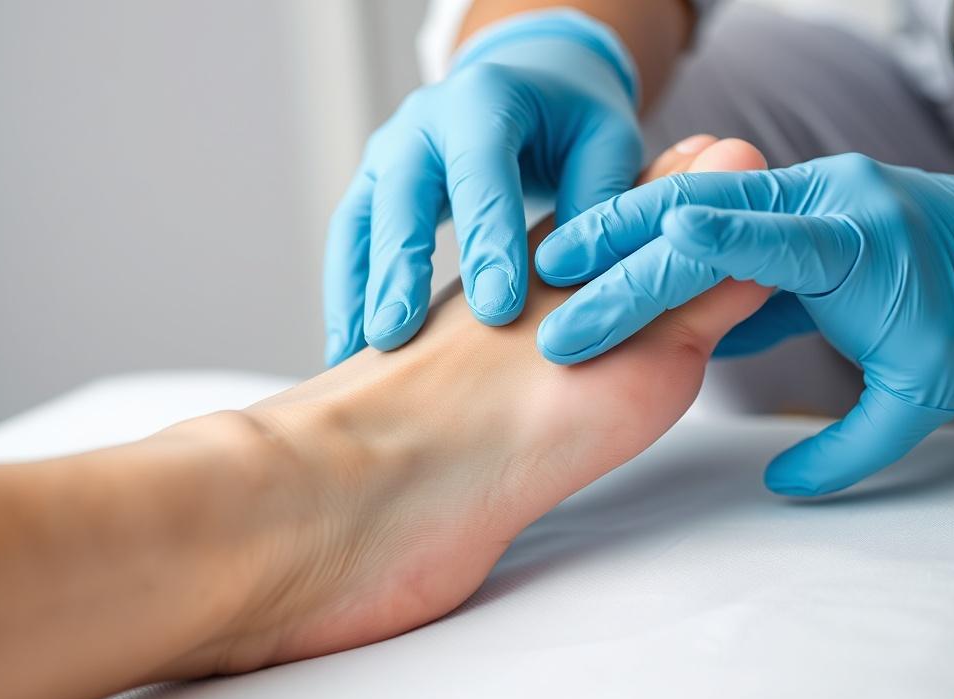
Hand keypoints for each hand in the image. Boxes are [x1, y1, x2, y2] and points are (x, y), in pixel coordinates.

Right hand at [323, 10, 641, 364]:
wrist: (532, 84)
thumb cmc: (573, 120)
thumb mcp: (607, 140)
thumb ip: (598, 198)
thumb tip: (574, 272)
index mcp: (485, 100)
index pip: (480, 174)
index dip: (487, 243)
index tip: (497, 312)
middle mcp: (423, 122)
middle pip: (401, 198)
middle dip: (399, 269)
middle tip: (397, 337)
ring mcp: (387, 154)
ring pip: (360, 224)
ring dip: (358, 292)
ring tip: (356, 360)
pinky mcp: (371, 188)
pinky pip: (349, 243)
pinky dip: (346, 296)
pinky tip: (350, 352)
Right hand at [534, 153, 953, 494]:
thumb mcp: (918, 397)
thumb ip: (850, 447)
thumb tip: (783, 486)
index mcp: (857, 246)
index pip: (773, 239)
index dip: (716, 240)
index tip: (662, 239)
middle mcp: (827, 199)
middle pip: (711, 203)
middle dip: (627, 233)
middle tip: (558, 265)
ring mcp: (804, 189)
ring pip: (698, 195)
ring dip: (628, 226)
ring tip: (564, 260)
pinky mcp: (787, 202)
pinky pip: (711, 210)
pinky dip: (658, 234)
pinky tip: (612, 263)